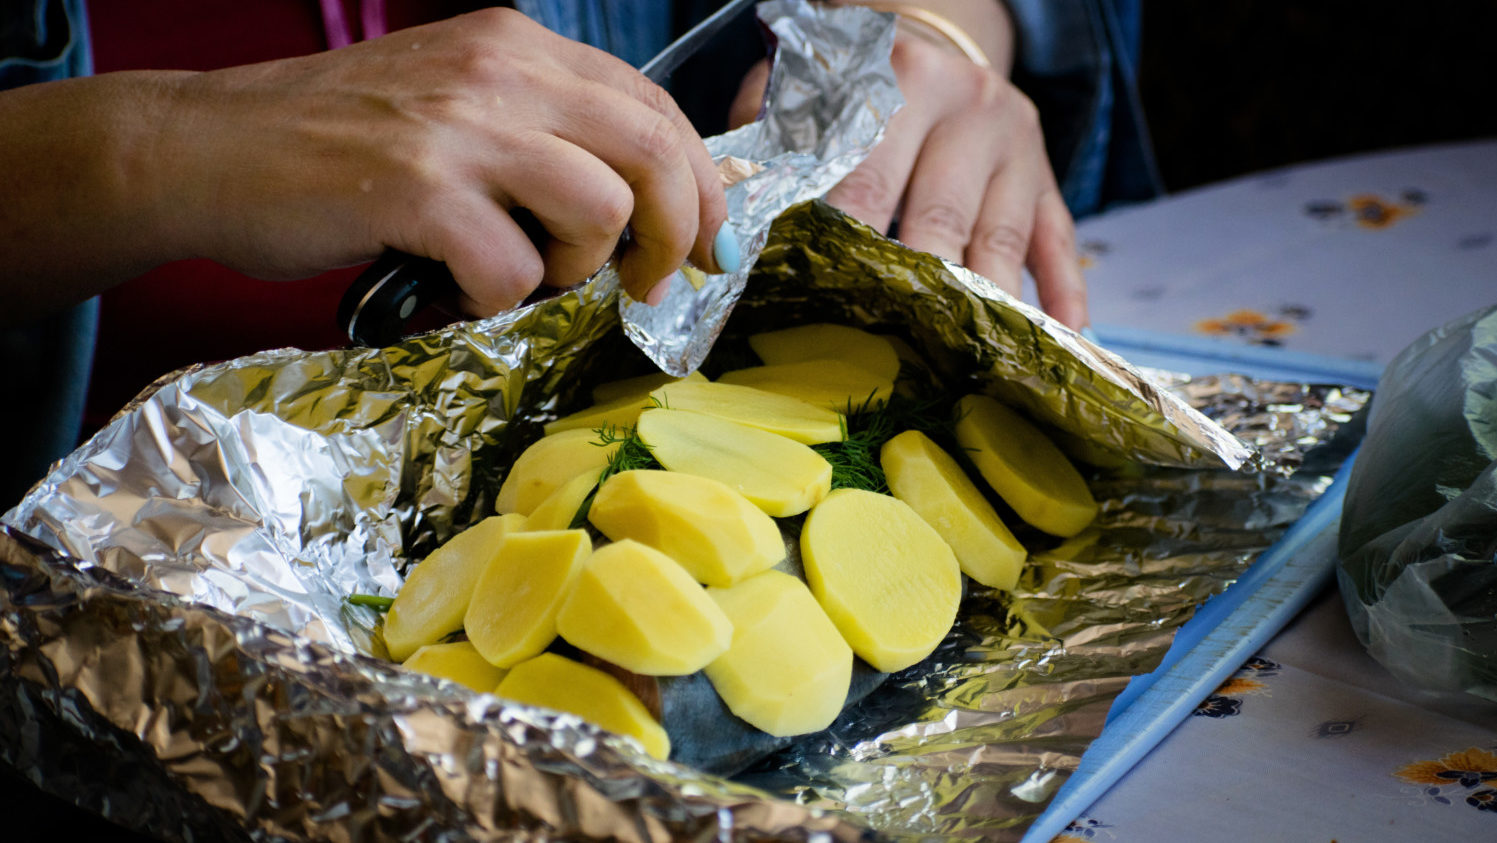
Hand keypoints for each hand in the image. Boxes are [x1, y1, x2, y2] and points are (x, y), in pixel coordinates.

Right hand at [147, 8, 726, 312]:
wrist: (206, 149)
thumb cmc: (336, 147)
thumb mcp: (456, 109)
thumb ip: (546, 138)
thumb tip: (645, 211)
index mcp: (520, 48)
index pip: (656, 109)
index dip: (703, 185)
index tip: (711, 246)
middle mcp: (500, 71)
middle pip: (653, 153)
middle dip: (678, 234)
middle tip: (650, 284)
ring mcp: (458, 127)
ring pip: (601, 211)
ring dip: (575, 268)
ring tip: (520, 275)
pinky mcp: (415, 188)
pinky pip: (513, 269)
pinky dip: (494, 300)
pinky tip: (450, 288)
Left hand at [729, 28, 1086, 329]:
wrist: (930, 47)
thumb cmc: (850, 89)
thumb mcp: (804, 88)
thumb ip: (767, 138)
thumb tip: (730, 213)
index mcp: (899, 80)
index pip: (867, 173)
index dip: (845, 236)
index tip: (823, 293)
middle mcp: (967, 108)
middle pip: (938, 212)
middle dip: (914, 283)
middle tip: (889, 345)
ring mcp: (1016, 146)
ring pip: (1000, 236)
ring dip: (981, 301)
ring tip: (961, 361)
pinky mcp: (1047, 179)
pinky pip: (1058, 243)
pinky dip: (1062, 293)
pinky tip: (1062, 337)